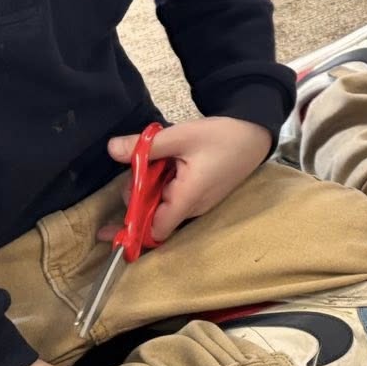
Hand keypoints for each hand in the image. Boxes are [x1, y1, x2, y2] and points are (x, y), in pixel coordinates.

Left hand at [99, 115, 272, 244]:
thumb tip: (111, 150)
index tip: (112, 221)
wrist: (255, 134)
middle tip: (140, 163)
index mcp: (187, 198)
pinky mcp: (200, 196)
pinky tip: (167, 163)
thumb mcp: (181, 135)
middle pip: (152, 216)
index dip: (131, 228)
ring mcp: (198, 204)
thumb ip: (146, 146)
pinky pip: (173, 198)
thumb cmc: (223, 137)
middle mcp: (193, 208)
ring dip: (150, 188)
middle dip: (137, 195)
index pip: (154, 231)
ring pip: (162, 206)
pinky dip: (163, 185)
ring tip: (157, 158)